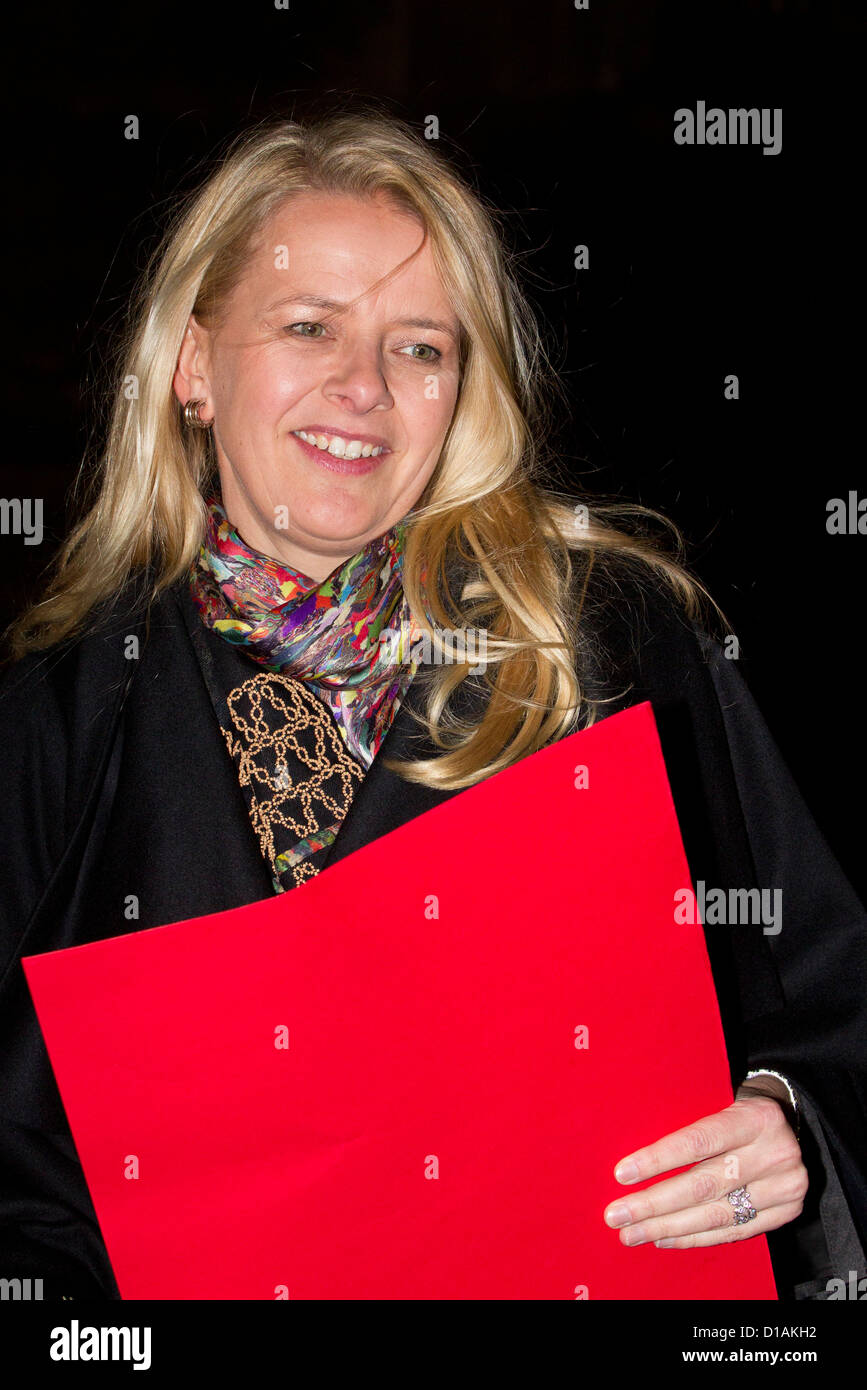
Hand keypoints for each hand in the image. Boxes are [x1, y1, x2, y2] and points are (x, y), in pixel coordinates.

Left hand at [602, 1078, 806, 1248]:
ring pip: (716, 1215)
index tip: (622, 1174)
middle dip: (653, 1204)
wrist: (789, 1126)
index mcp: (756, 1118)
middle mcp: (776, 1153)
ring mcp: (785, 1187)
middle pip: (704, 1185)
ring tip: (633, 1232)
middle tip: (616, 1215)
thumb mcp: (720, 1102)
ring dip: (668, 1228)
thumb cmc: (738, 1113)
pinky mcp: (787, 1213)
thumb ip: (688, 1123)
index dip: (657, 1160)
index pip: (699, 1142)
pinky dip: (694, 1237)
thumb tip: (632, 1160)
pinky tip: (665, 1238)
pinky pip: (733, 1232)